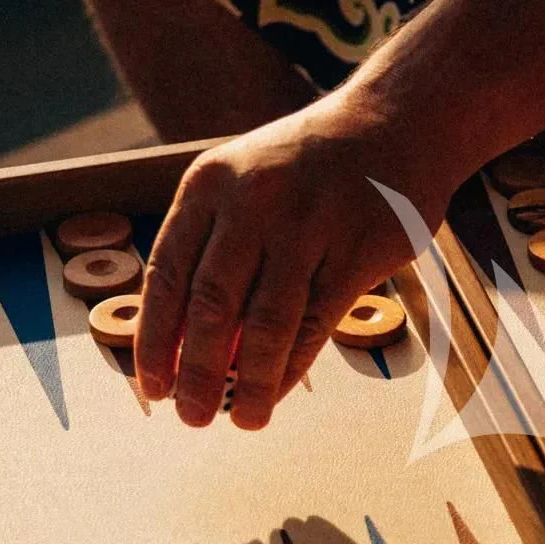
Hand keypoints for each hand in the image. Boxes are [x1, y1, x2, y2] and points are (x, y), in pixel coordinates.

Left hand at [134, 89, 463, 428]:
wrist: (394, 124)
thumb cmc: (305, 168)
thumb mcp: (244, 182)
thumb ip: (212, 249)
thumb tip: (181, 345)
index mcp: (209, 184)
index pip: (167, 274)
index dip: (154, 339)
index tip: (151, 386)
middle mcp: (254, 201)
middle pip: (210, 306)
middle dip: (194, 372)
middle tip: (190, 417)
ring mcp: (308, 224)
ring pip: (265, 324)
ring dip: (247, 383)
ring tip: (240, 419)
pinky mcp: (357, 249)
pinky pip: (315, 323)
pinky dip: (292, 366)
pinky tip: (277, 390)